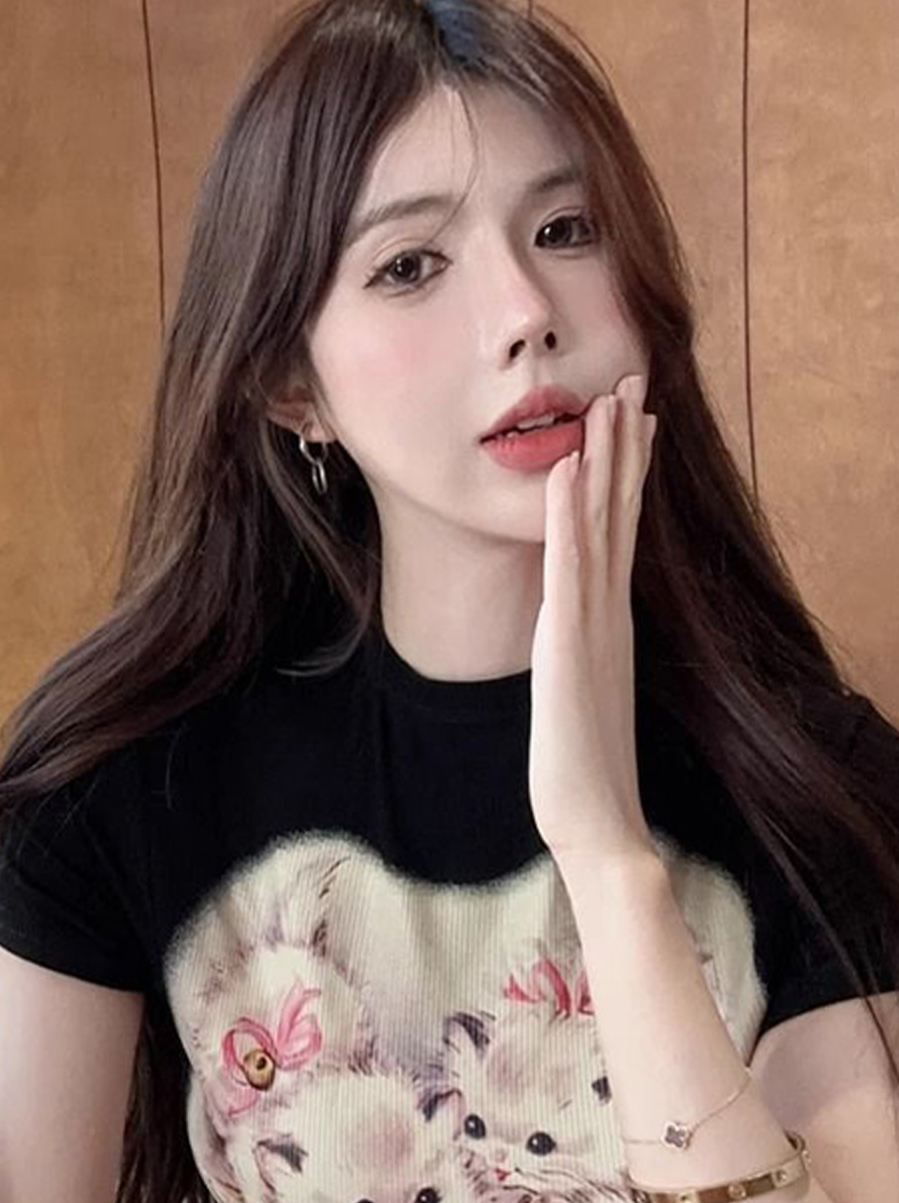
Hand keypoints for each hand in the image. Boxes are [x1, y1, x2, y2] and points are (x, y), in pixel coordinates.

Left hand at [528, 373, 658, 868]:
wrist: (597, 820)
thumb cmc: (584, 769)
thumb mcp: (582, 695)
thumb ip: (582, 658)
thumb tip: (574, 635)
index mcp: (609, 623)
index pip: (622, 534)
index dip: (628, 475)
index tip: (634, 422)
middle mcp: (608, 614)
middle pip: (620, 515)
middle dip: (625, 447)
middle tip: (632, 381)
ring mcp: (592, 624)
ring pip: (601, 526)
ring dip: (604, 460)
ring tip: (609, 398)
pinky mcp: (568, 643)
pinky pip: (570, 565)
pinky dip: (571, 514)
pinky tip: (570, 469)